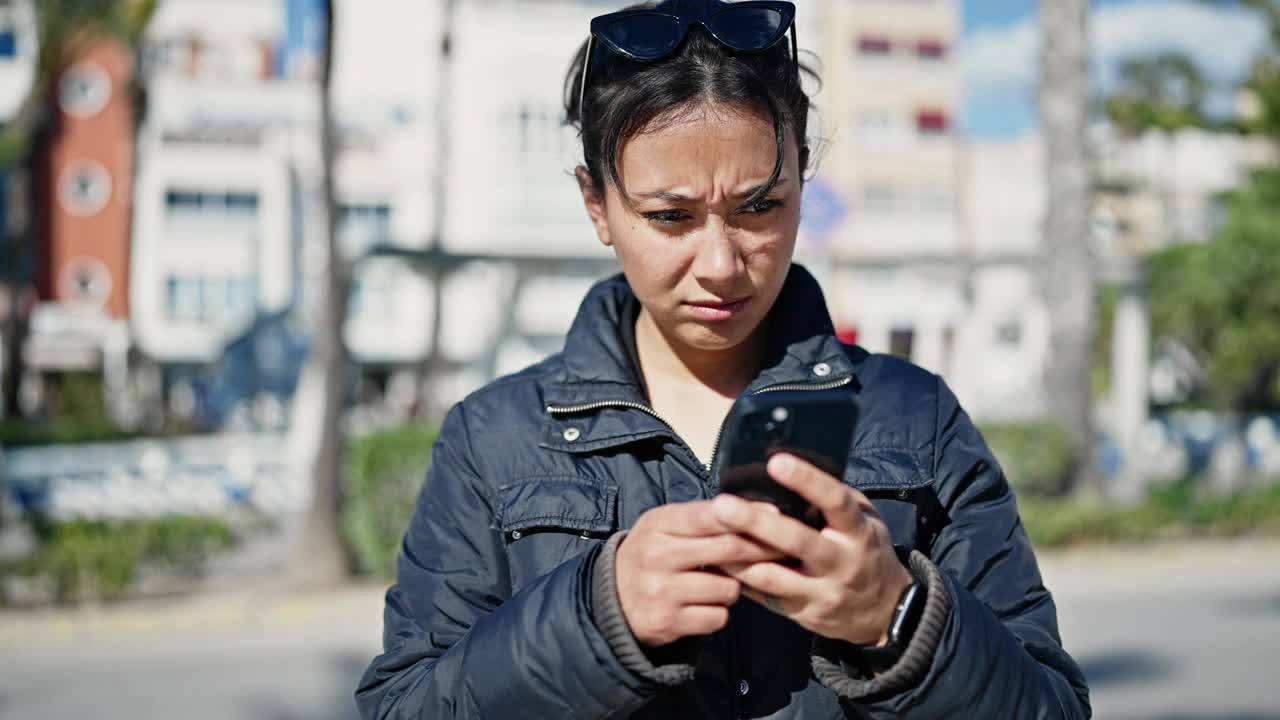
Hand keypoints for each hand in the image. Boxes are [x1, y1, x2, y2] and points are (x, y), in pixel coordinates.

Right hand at [615, 500, 783, 647]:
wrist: (611, 601)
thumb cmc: (652, 554)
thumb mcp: (667, 526)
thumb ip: (710, 518)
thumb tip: (768, 513)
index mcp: (658, 524)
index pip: (710, 516)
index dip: (747, 517)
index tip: (775, 519)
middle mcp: (657, 556)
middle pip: (728, 549)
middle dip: (760, 550)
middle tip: (780, 550)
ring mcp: (662, 591)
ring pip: (728, 588)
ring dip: (733, 588)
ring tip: (718, 583)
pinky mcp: (668, 623)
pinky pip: (718, 617)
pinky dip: (718, 612)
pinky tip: (704, 605)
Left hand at [713, 453, 912, 645]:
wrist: (883, 611)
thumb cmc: (866, 551)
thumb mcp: (866, 522)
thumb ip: (837, 500)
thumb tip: (801, 469)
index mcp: (858, 531)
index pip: (834, 501)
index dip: (806, 481)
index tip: (776, 461)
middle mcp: (841, 562)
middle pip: (795, 541)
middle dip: (756, 523)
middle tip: (722, 504)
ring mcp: (822, 592)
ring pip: (772, 576)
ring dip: (736, 556)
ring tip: (706, 535)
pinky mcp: (803, 614)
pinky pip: (764, 596)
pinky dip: (739, 579)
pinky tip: (716, 563)